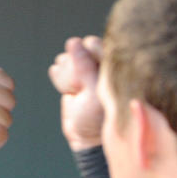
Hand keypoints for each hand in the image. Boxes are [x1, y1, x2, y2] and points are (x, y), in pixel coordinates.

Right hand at [48, 36, 104, 150]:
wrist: (85, 136)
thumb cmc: (97, 117)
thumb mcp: (93, 93)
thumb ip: (84, 66)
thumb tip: (72, 41)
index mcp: (116, 64)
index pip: (95, 45)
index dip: (86, 60)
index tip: (88, 80)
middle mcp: (102, 61)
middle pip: (78, 49)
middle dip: (75, 68)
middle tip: (82, 88)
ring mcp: (87, 66)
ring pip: (67, 58)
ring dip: (67, 76)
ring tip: (77, 92)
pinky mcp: (73, 73)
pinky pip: (59, 67)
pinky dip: (61, 79)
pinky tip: (70, 91)